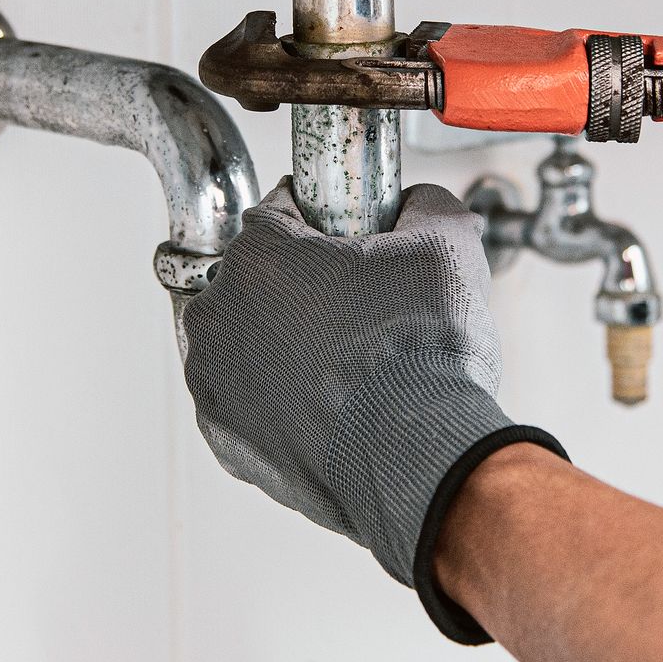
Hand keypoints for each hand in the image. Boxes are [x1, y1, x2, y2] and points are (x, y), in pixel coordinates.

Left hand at [179, 180, 563, 640]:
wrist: (422, 457)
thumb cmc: (424, 355)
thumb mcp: (447, 243)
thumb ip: (425, 204)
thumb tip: (419, 204)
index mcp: (259, 256)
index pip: (278, 211)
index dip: (323, 219)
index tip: (351, 238)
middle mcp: (219, 316)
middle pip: (255, 278)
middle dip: (299, 284)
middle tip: (358, 303)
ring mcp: (216, 384)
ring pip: (246, 341)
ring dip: (283, 341)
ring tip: (347, 359)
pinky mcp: (228, 440)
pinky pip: (248, 401)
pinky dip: (279, 398)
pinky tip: (332, 403)